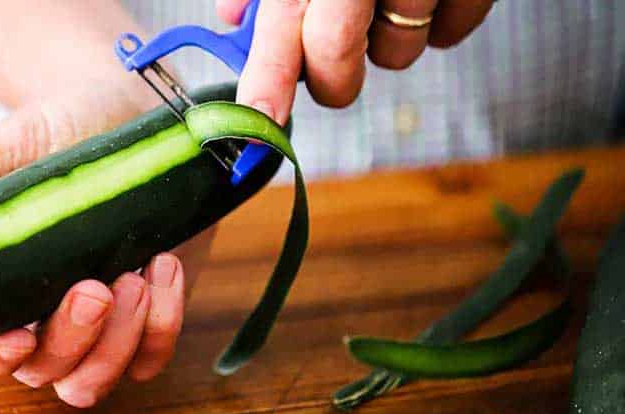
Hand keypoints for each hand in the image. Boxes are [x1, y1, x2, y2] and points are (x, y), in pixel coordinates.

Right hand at [0, 81, 213, 406]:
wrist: (119, 114)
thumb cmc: (49, 139)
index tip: (19, 339)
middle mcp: (39, 328)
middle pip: (44, 372)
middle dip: (72, 339)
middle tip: (95, 287)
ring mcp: (94, 335)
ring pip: (93, 382)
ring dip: (117, 343)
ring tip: (136, 278)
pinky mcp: (146, 326)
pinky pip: (150, 360)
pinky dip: (163, 324)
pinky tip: (163, 265)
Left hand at [217, 1, 494, 119]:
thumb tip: (233, 18)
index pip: (287, 19)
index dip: (270, 78)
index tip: (261, 121)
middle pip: (337, 59)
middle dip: (331, 76)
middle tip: (331, 56)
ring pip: (398, 52)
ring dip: (388, 37)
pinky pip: (454, 31)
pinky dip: (442, 19)